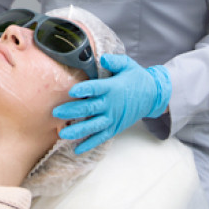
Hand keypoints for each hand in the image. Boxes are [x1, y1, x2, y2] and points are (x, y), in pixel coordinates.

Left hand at [52, 54, 170, 152]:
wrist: (153, 96)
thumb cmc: (136, 78)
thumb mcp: (128, 65)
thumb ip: (114, 61)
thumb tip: (102, 59)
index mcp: (112, 87)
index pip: (96, 88)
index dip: (84, 90)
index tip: (72, 91)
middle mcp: (111, 104)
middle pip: (89, 108)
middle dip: (71, 111)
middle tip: (56, 113)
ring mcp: (113, 118)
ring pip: (93, 126)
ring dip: (77, 130)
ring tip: (62, 134)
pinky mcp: (115, 127)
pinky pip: (101, 137)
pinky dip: (89, 144)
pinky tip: (77, 149)